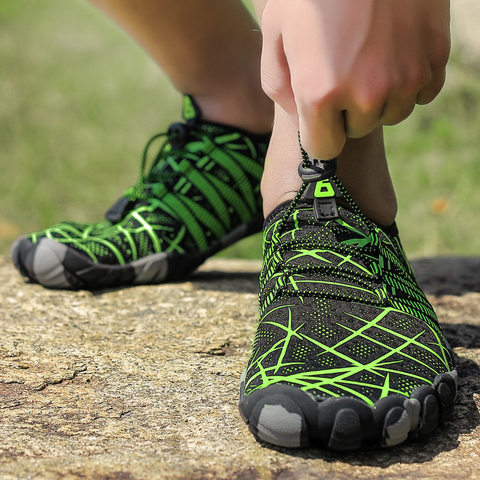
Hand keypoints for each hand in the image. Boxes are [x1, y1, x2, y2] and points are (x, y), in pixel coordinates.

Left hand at [259, 0, 450, 158]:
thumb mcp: (275, 33)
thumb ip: (280, 87)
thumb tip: (300, 118)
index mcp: (320, 93)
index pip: (324, 150)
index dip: (319, 134)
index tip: (319, 118)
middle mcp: (366, 93)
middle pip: (356, 130)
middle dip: (346, 112)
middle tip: (341, 72)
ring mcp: (406, 77)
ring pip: (390, 114)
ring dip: (378, 98)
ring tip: (366, 59)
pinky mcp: (434, 57)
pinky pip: (421, 94)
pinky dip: (407, 81)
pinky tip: (393, 53)